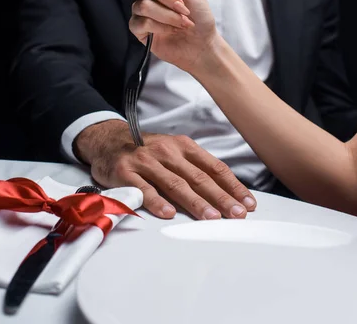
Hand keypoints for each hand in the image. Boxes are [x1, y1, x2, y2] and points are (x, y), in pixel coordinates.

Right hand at [75, 120, 255, 218]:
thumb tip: (226, 192)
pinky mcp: (126, 172)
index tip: (248, 203)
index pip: (214, 167)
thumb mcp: (173, 151)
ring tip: (211, 217)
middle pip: (198, 177)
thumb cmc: (147, 150)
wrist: (108, 139)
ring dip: (195, 202)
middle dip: (220, 197)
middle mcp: (167, 151)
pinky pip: (144, 189)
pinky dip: (157, 201)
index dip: (232, 186)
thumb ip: (195, 168)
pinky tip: (169, 214)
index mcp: (183, 146)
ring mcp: (146, 161)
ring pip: (175, 183)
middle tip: (237, 214)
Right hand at [130, 0, 217, 73]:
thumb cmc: (200, 15)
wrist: (203, 44)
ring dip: (168, 14)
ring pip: (142, 4)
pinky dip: (160, 26)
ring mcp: (141, 9)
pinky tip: (171, 31)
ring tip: (183, 21)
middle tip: (183, 6)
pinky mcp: (139, 28)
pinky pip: (141, 21)